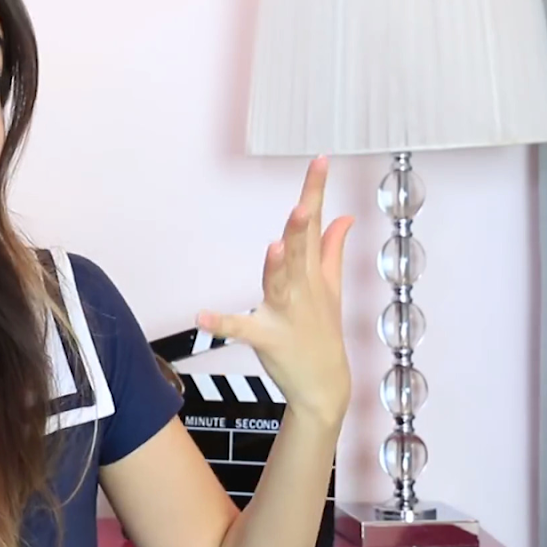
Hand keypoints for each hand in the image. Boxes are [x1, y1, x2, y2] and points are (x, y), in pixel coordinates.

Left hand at [197, 156, 353, 424]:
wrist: (325, 386)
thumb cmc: (323, 333)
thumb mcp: (331, 289)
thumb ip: (332, 251)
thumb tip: (343, 217)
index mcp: (313, 273)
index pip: (315, 225)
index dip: (316, 192)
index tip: (321, 160)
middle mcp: (302, 289)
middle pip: (301, 252)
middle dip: (302, 228)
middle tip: (303, 204)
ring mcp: (286, 314)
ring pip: (279, 285)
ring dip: (277, 268)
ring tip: (275, 247)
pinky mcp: (267, 338)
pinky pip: (242, 329)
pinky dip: (222, 324)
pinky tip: (202, 316)